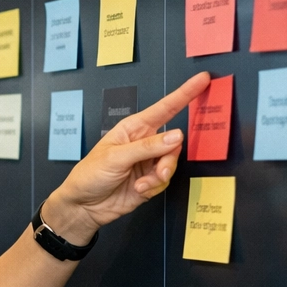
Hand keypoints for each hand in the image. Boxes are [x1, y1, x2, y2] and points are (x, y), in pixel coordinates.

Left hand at [43, 72, 208, 241]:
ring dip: (160, 176)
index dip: (184, 94)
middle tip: (159, 171)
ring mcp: (148, 162)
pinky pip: (165, 181)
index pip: (164, 108)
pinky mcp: (151, 181)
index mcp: (134, 128)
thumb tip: (177, 135)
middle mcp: (144, 143)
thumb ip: (148, 147)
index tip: (202, 80)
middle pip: (174, 142)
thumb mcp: (116, 157)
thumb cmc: (90, 175)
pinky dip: (155, 187)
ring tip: (143, 184)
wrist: (84, 206)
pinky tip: (139, 190)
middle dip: (169, 158)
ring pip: (171, 163)